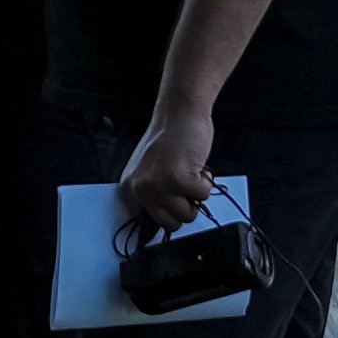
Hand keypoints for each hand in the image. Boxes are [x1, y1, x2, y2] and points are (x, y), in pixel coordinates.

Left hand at [119, 105, 218, 236]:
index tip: (174, 208)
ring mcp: (161, 186)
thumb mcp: (148, 169)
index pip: (149, 222)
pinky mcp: (181, 180)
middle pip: (171, 224)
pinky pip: (203, 196)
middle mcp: (142, 190)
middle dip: (184, 207)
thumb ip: (152, 193)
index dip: (168, 214)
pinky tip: (197, 165)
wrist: (180, 113)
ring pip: (188, 214)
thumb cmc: (169, 137)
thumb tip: (166, 217)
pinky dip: (206, 182)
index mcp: (130, 188)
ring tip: (191, 172)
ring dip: (196, 195)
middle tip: (185, 186)